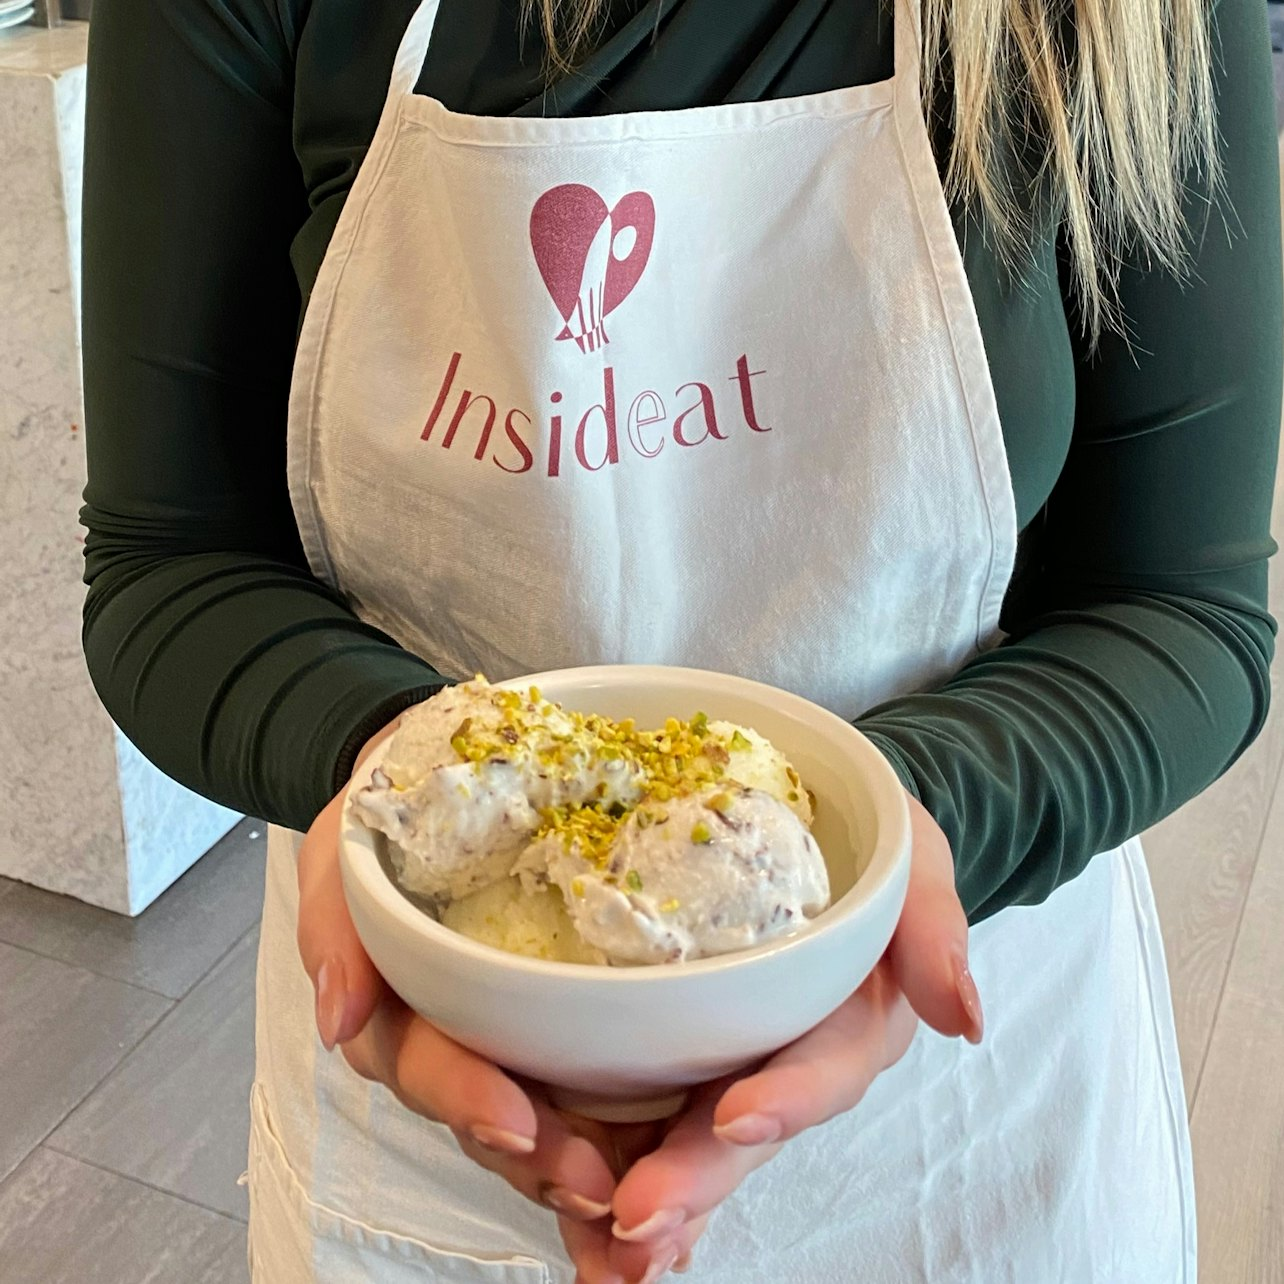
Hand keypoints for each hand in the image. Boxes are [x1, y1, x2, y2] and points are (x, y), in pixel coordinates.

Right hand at [295, 719, 620, 1232]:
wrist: (445, 780)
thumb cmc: (391, 824)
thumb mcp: (346, 854)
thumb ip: (336, 925)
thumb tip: (337, 1015)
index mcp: (402, 1012)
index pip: (428, 1065)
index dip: (467, 1097)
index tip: (516, 1119)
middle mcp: (460, 1040)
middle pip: (494, 1118)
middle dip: (542, 1159)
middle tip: (598, 1186)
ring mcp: (514, 1038)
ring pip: (547, 1125)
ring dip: (588, 1166)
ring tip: (642, 1197)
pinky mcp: (567, 1026)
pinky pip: (597, 1091)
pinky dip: (629, 1136)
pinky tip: (673, 1160)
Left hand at [568, 794, 981, 1283]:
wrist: (813, 832)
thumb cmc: (863, 847)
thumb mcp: (908, 859)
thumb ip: (931, 924)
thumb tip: (963, 1015)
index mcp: (848, 1022)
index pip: (825, 1066)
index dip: (788, 1097)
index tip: (738, 1116)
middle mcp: (783, 1060)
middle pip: (741, 1127)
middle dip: (695, 1175)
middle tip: (639, 1218)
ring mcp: (724, 1065)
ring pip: (685, 1144)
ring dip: (645, 1198)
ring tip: (600, 1247)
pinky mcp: (671, 1057)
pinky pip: (637, 1117)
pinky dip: (605, 1165)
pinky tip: (572, 1213)